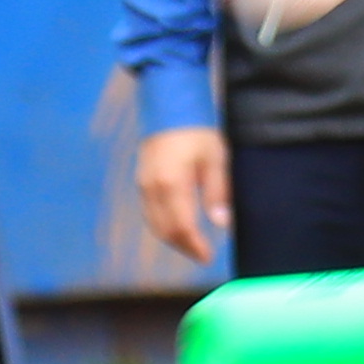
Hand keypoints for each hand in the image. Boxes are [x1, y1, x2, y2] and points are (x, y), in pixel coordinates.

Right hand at [138, 124, 231, 265]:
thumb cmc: (197, 131)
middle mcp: (152, 188)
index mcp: (171, 184)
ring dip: (172, 239)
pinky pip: (149, 213)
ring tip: (192, 245)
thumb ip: (218, 192)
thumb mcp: (216, 159)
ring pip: (154, 224)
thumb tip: (221, 223)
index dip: (194, 246)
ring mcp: (143, 185)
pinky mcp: (141, 181)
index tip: (207, 257)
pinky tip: (177, 227)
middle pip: (164, 230)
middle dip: (183, 246)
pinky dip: (162, 226)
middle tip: (202, 255)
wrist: (170, 107)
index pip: (181, 226)